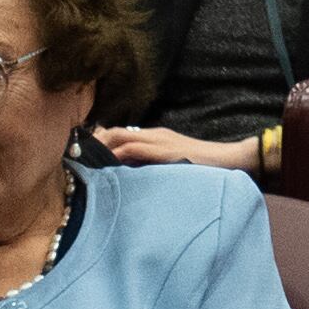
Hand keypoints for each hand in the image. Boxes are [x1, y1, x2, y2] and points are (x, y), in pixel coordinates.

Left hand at [95, 125, 261, 168]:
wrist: (231, 160)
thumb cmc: (205, 167)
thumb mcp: (174, 165)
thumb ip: (154, 166)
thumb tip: (131, 177)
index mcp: (156, 137)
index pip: (121, 134)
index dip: (101, 142)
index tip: (85, 156)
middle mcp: (154, 135)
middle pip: (115, 132)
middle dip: (94, 143)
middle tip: (78, 160)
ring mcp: (159, 140)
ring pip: (119, 136)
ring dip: (100, 148)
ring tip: (84, 162)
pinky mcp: (162, 150)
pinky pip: (131, 149)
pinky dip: (114, 155)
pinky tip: (104, 166)